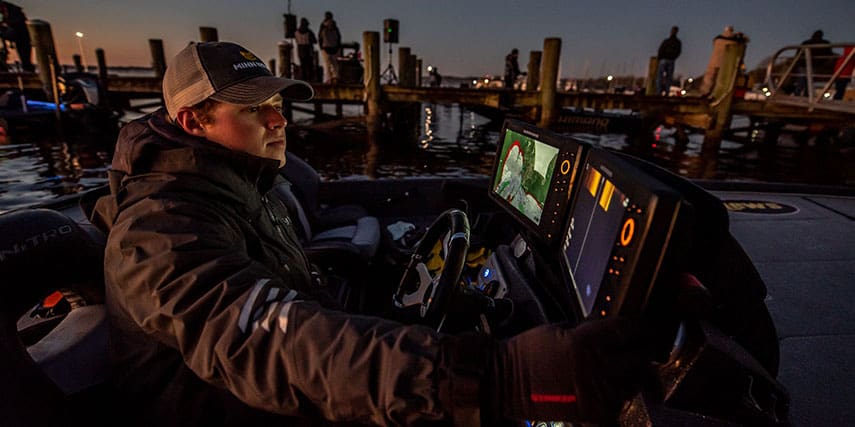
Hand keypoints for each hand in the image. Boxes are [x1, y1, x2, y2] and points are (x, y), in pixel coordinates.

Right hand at [489, 318, 654, 422]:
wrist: (504, 381)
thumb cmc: (526, 353)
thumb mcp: (558, 329)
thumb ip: (589, 329)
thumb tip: (613, 330)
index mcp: (586, 342)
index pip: (627, 331)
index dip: (639, 328)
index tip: (643, 328)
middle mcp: (596, 368)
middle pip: (638, 358)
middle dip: (640, 351)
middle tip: (639, 348)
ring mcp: (596, 394)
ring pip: (633, 383)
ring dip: (632, 375)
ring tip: (624, 369)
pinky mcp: (591, 414)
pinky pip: (619, 407)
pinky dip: (619, 398)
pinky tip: (611, 391)